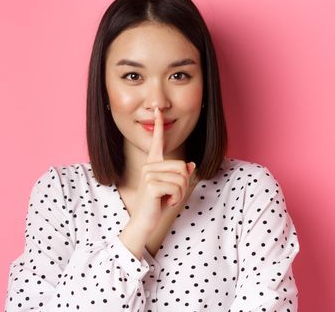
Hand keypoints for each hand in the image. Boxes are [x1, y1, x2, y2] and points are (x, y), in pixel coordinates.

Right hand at [128, 107, 195, 234]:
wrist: (143, 222)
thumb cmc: (157, 205)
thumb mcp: (172, 189)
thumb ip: (181, 176)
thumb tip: (191, 165)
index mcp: (152, 164)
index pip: (157, 142)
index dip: (159, 126)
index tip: (158, 111)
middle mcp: (149, 166)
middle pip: (182, 166)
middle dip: (183, 184)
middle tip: (171, 195)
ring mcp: (149, 174)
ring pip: (181, 178)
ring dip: (180, 194)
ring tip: (167, 200)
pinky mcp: (151, 184)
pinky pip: (177, 188)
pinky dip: (176, 199)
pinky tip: (165, 203)